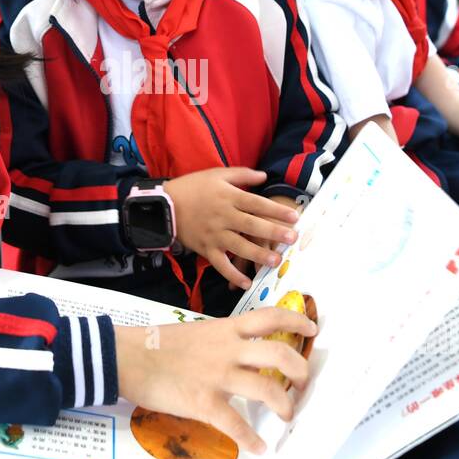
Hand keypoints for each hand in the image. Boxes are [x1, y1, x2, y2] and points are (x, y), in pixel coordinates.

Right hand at [115, 308, 317, 453]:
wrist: (126, 357)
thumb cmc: (156, 344)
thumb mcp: (196, 332)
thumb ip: (220, 340)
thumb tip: (236, 351)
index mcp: (226, 329)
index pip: (271, 316)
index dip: (297, 320)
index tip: (311, 327)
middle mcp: (228, 350)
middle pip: (280, 353)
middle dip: (300, 370)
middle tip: (303, 382)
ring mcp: (218, 376)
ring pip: (268, 389)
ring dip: (284, 406)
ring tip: (286, 415)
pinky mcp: (204, 402)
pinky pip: (236, 424)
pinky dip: (251, 440)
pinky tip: (258, 448)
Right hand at [165, 168, 299, 288]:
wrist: (164, 205)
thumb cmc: (192, 187)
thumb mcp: (217, 174)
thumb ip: (242, 175)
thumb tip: (264, 176)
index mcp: (228, 197)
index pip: (257, 203)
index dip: (276, 210)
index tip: (294, 216)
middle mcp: (223, 216)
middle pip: (251, 225)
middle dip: (273, 232)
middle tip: (292, 239)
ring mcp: (214, 234)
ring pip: (239, 246)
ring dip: (257, 254)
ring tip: (275, 261)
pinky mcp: (205, 249)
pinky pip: (220, 264)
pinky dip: (232, 275)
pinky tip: (247, 283)